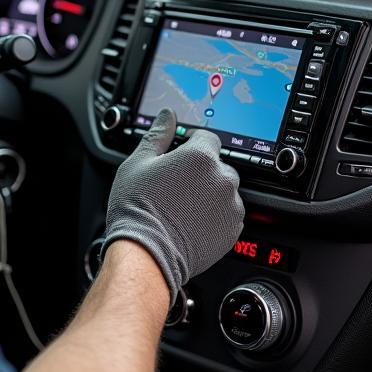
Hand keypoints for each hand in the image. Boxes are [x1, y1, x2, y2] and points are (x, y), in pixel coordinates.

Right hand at [101, 109, 244, 300]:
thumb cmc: (138, 209)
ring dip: (210, 193)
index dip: (190, 145)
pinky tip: (193, 221)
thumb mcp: (138, 163)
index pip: (206, 138)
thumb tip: (168, 116)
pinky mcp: (233, 230)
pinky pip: (229, 214)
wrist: (146, 255)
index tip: (179, 158)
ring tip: (184, 207)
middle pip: (218, 164)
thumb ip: (158, 135)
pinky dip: (216, 216)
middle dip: (201, 171)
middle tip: (177, 186)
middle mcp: (222, 178)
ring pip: (224, 190)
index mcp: (200, 156)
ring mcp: (231, 206)